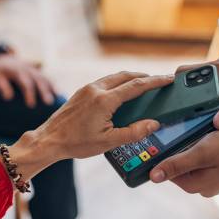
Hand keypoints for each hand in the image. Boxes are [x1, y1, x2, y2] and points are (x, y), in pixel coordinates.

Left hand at [0, 54, 55, 107]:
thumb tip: (8, 98)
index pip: (26, 83)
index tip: (31, 105)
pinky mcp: (38, 71)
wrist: (3, 57)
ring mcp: (35, 69)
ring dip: (52, 88)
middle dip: (44, 92)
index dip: (29, 93)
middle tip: (49, 103)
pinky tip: (59, 94)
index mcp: (18, 70)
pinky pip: (48, 78)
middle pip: (39, 80)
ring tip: (58, 98)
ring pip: (46, 78)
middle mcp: (29, 69)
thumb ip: (2, 86)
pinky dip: (54, 85)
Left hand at [7, 72, 173, 179]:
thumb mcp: (108, 142)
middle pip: (126, 75)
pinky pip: (104, 81)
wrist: (49, 140)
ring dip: (130, 78)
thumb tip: (153, 124)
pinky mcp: (81, 92)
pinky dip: (117, 82)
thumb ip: (134, 133)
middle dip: (144, 76)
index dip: (155, 81)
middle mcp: (96, 89)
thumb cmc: (76, 143)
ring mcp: (87, 89)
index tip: (169, 78)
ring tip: (143, 85)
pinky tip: (121, 92)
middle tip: (159, 81)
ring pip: (114, 77)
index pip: (136, 85)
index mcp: (104, 100)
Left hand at [149, 127, 218, 196]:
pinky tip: (208, 136)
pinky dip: (202, 147)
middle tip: (179, 129)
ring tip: (197, 131)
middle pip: (178, 165)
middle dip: (177, 148)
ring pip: (191, 160)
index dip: (161, 153)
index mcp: (193, 185)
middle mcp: (201, 186)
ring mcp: (212, 180)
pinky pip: (204, 159)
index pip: (165, 169)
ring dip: (190, 146)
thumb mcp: (203, 153)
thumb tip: (153, 177)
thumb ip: (178, 164)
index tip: (159, 136)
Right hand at [177, 55, 218, 129]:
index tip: (167, 109)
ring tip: (184, 124)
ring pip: (196, 89)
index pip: (184, 75)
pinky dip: (202, 105)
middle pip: (186, 83)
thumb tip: (218, 123)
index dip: (172, 91)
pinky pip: (208, 93)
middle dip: (177, 99)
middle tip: (173, 119)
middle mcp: (218, 70)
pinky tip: (204, 121)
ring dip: (190, 104)